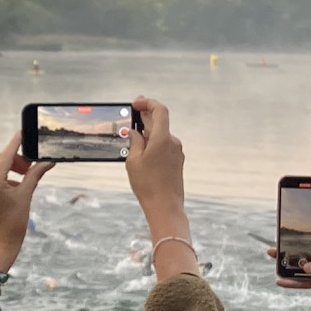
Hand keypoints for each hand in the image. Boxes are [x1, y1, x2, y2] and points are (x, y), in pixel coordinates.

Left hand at [0, 134, 49, 271]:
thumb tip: (48, 161)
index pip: (5, 155)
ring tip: (22, 179)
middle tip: (28, 166)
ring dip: (6, 168)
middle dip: (13, 159)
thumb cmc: (14, 224)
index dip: (15, 143)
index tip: (22, 134)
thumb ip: (35, 175)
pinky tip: (12, 187)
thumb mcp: (26, 196)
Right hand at [126, 100, 189, 249]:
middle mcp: (172, 142)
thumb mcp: (133, 161)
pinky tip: (143, 152)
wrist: (165, 206)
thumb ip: (135, 142)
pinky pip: (164, 146)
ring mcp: (177, 152)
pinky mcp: (177, 161)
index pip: (160, 110)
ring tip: (133, 138)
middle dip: (146, 116)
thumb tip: (136, 132)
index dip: (148, 103)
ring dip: (149, 132)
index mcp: (162, 139)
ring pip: (161, 135)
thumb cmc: (148, 185)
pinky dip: (154, 144)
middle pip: (160, 122)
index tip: (136, 103)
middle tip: (134, 111)